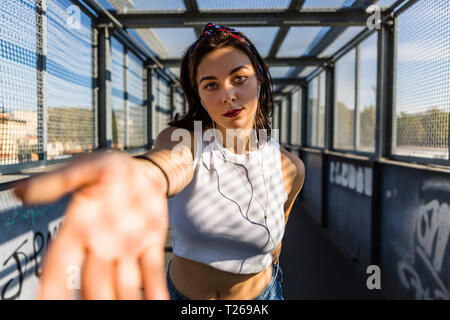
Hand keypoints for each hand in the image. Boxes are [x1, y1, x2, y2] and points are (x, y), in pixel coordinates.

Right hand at [13, 151, 169, 299]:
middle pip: (94, 283)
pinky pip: (151, 271)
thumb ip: (57, 182)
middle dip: (94, 303)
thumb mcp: (83, 169)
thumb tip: (20, 192)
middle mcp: (100, 244)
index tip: (47, 303)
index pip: (60, 264)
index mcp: (79, 227)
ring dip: (126, 302)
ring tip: (131, 319)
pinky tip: (159, 305)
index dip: (53, 287)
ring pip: (124, 284)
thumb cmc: (106, 168)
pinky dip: (154, 290)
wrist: (142, 170)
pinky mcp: (149, 245)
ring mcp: (126, 248)